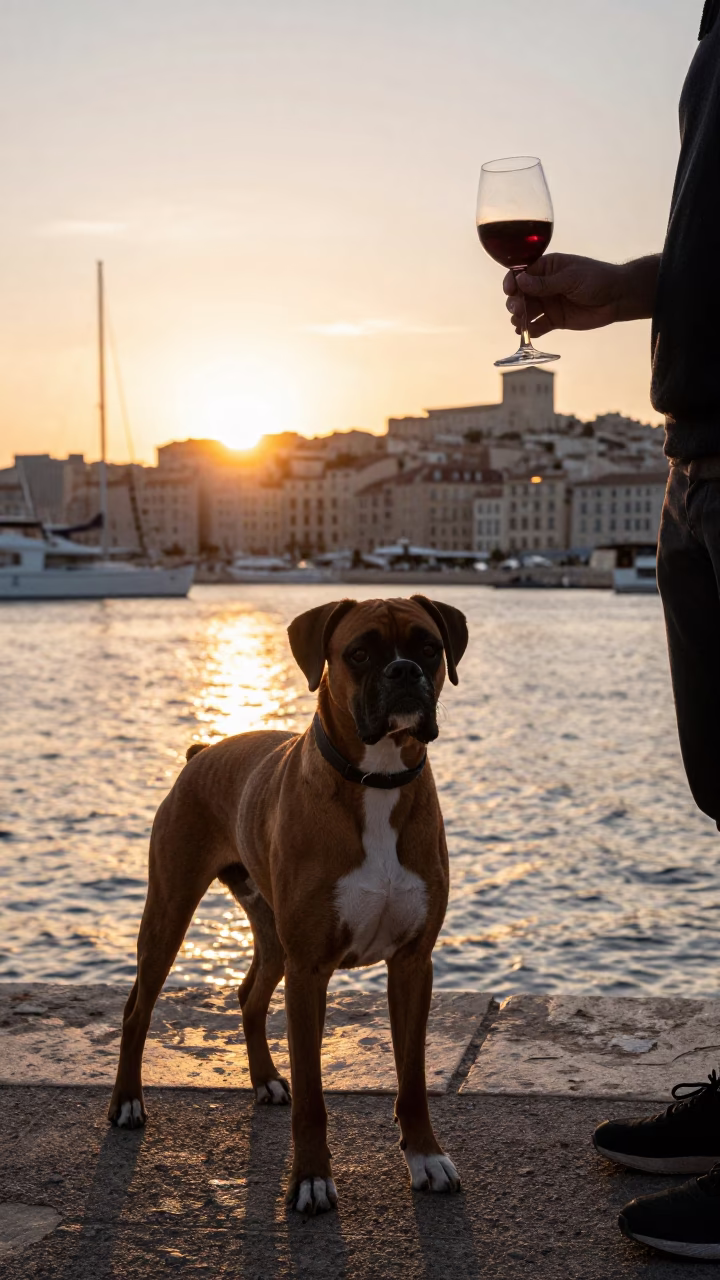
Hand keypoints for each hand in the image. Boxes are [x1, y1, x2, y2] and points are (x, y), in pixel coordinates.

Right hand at [504, 253, 659, 338]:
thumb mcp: (570, 278)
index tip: (509, 289)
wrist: (617, 297)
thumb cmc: (596, 279)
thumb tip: (520, 280)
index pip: (522, 272)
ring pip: (527, 311)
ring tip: (519, 322)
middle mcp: (544, 285)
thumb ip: (545, 283)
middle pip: (521, 294)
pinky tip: (524, 333)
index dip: (512, 281)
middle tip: (517, 309)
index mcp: (547, 267)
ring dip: (519, 317)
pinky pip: (538, 326)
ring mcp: (548, 303)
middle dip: (515, 301)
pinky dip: (529, 330)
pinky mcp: (555, 320)